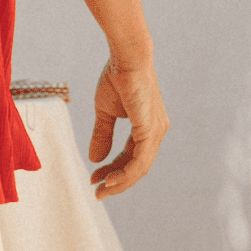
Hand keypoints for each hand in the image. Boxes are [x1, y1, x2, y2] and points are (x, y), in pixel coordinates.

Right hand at [88, 53, 167, 198]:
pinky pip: (140, 161)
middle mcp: (156, 131)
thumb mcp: (105, 112)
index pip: (131, 157)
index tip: (95, 179)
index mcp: (147, 127)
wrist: (125, 58)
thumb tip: (95, 159)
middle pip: (137, 167)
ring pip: (140, 168)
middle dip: (117, 181)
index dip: (113, 170)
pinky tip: (111, 181)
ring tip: (102, 190)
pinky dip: (126, 174)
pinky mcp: (151, 130)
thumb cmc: (116, 77)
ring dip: (120, 182)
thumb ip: (102, 135)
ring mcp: (156, 132)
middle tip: (98, 193)